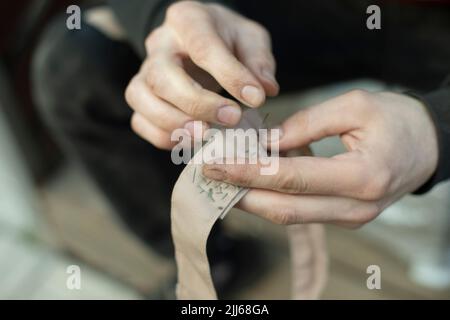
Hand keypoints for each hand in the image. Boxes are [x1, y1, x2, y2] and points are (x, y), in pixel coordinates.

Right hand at [125, 1, 278, 148]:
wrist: (200, 41)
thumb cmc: (226, 39)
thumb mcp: (250, 38)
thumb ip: (258, 61)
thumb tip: (264, 90)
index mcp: (187, 20)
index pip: (202, 46)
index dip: (229, 75)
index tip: (256, 98)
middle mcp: (159, 45)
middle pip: (162, 75)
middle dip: (196, 103)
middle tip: (232, 118)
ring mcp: (144, 72)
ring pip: (140, 97)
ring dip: (173, 123)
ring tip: (206, 134)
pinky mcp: (141, 98)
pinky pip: (139, 121)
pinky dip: (163, 136)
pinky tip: (191, 140)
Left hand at [203, 90, 438, 227]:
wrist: (427, 145)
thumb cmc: (396, 120)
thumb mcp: (354, 106)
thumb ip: (306, 124)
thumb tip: (266, 143)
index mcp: (361, 177)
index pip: (290, 179)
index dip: (248, 172)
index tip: (215, 163)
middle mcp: (354, 207)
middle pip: (283, 209)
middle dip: (241, 193)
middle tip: (209, 174)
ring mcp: (350, 218)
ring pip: (289, 216)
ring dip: (252, 199)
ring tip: (223, 178)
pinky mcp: (343, 217)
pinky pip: (300, 212)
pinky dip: (272, 198)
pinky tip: (251, 182)